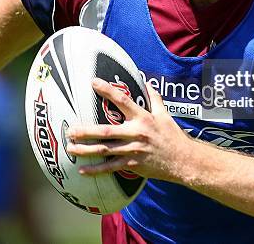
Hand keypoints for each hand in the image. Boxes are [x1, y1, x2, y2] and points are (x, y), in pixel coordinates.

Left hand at [66, 78, 193, 181]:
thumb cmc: (173, 136)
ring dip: (85, 150)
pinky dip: (96, 170)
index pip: (122, 100)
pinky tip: (82, 170)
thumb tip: (147, 82)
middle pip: (106, 131)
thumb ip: (154, 98)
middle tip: (70, 130)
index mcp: (143, 118)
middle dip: (86, 131)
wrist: (183, 160)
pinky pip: (111, 168)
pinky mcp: (132, 165)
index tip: (93, 82)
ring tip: (70, 148)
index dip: (107, 90)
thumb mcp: (165, 114)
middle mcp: (135, 133)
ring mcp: (132, 151)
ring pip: (105, 150)